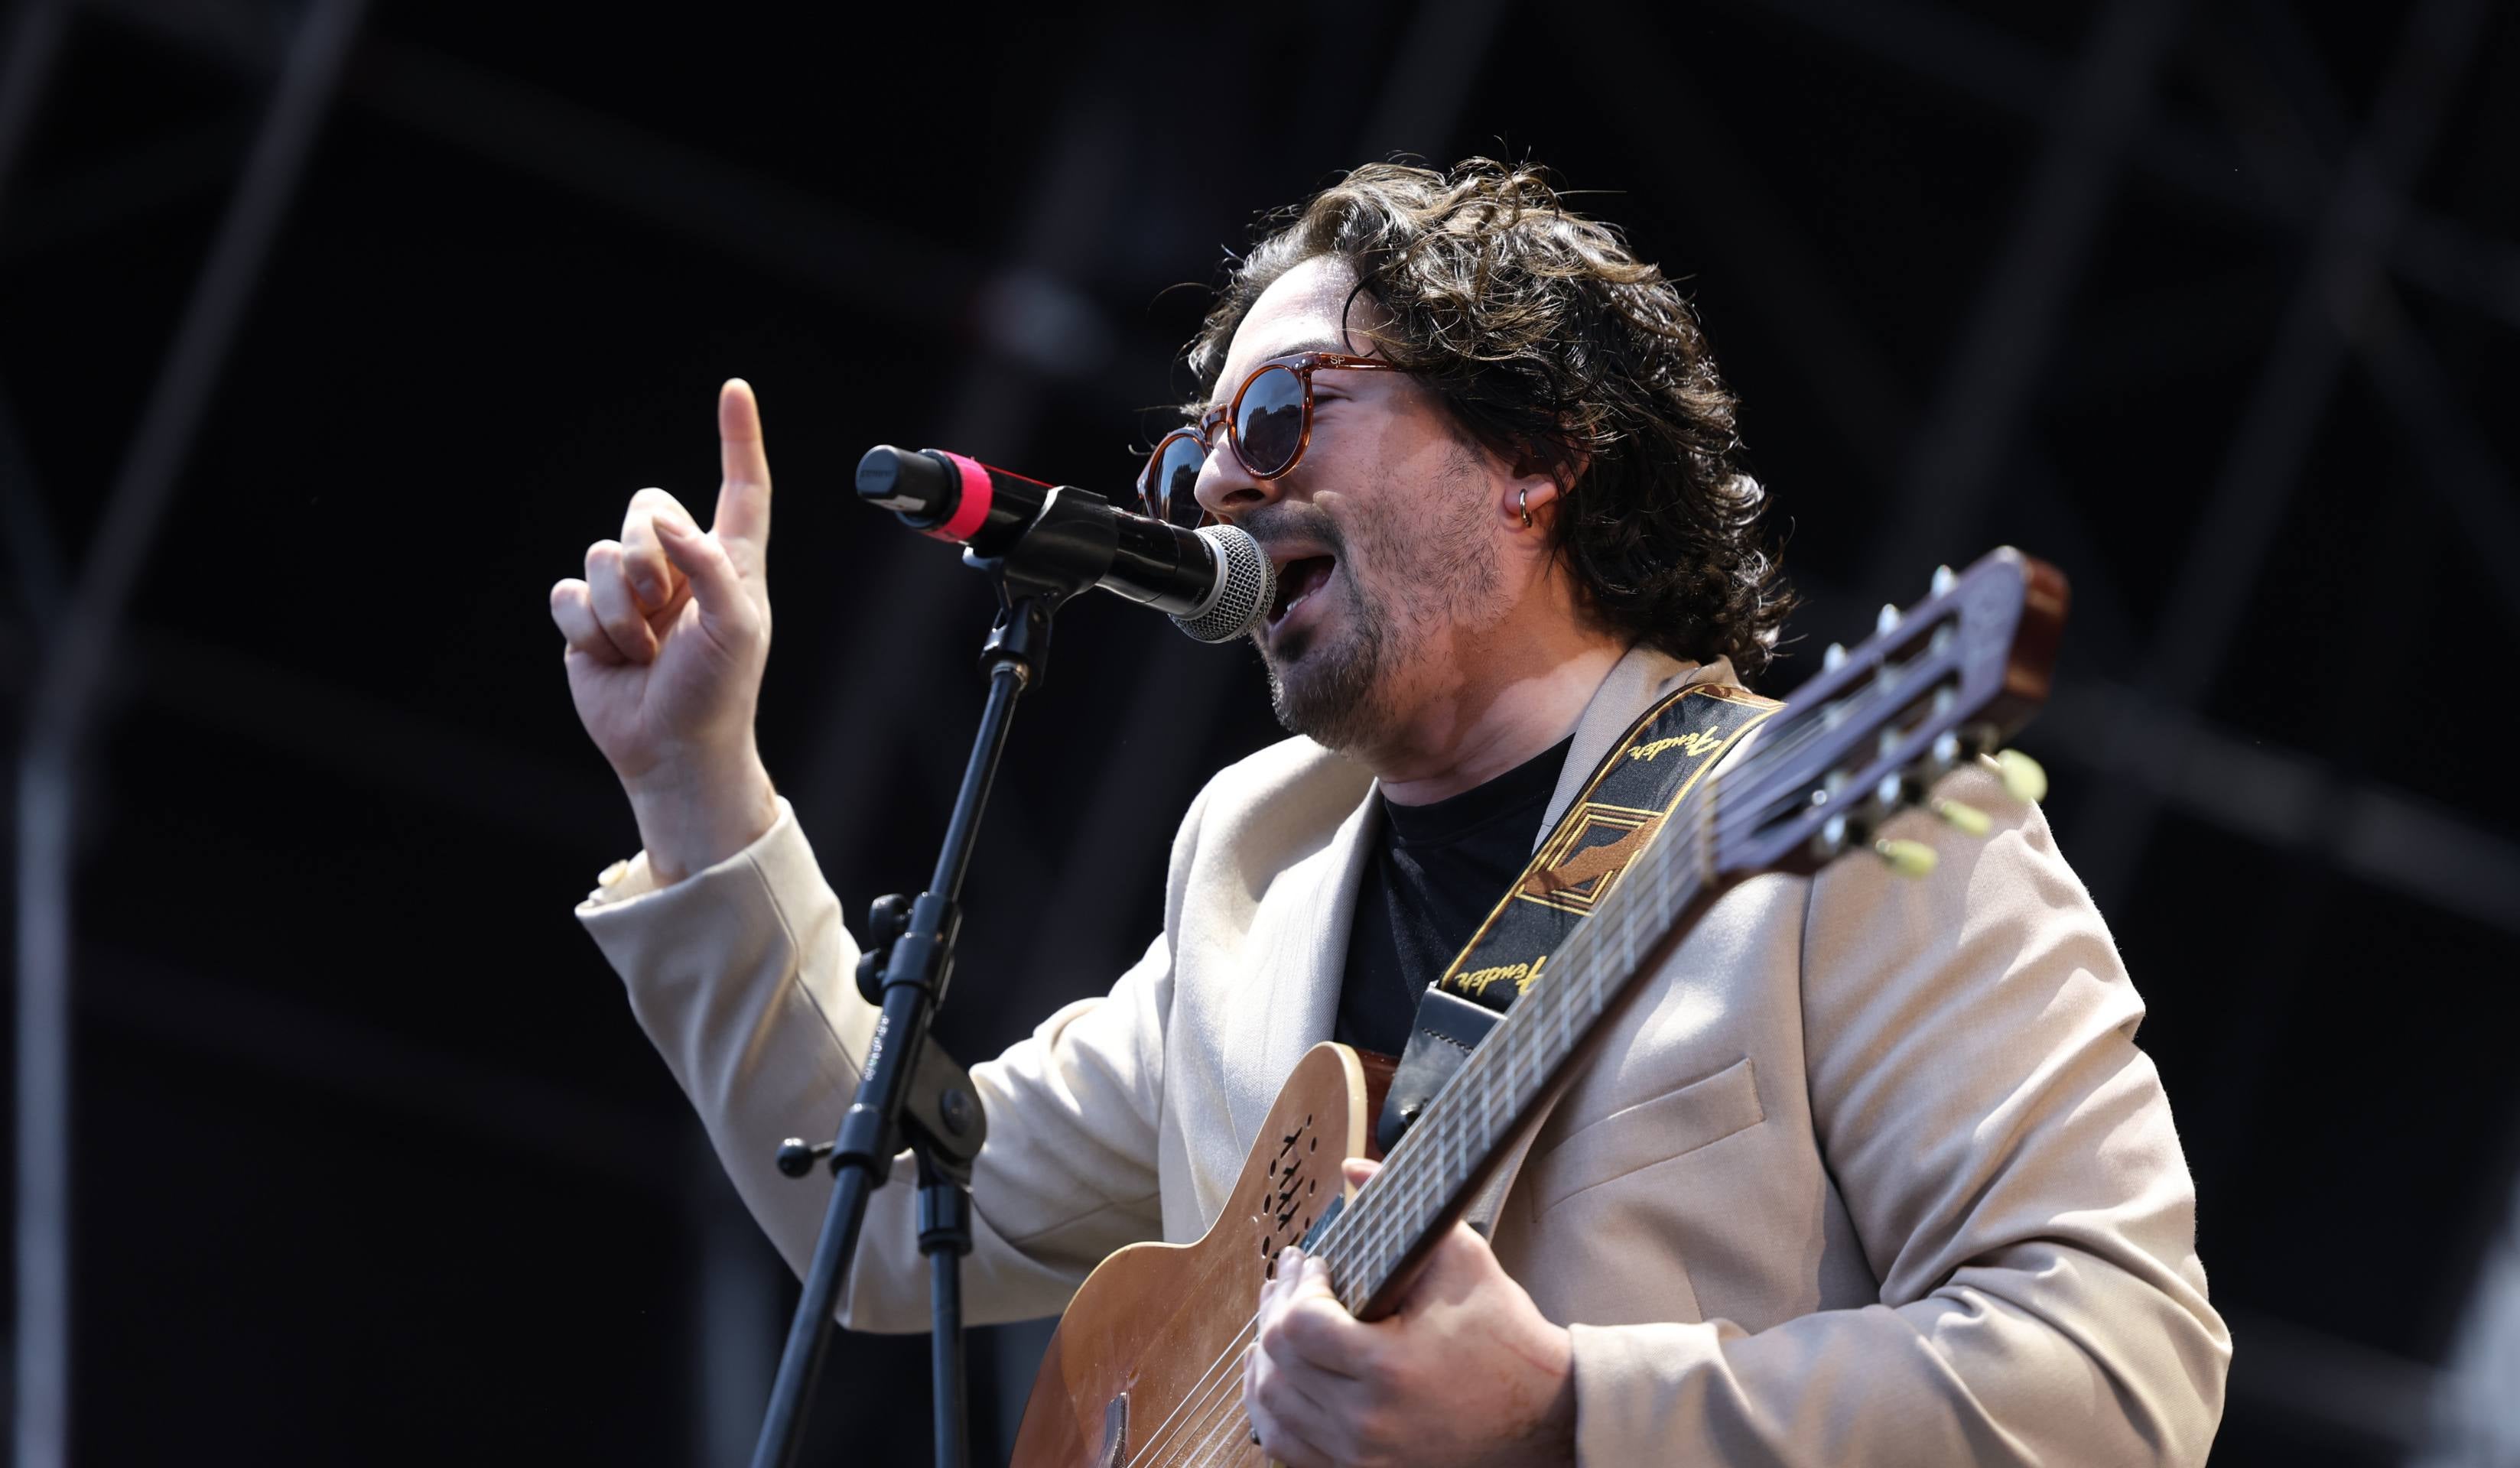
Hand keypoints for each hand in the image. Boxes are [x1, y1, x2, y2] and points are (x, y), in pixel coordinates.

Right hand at [550, 380, 777, 881]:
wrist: (672, 750)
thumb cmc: (718, 692)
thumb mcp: (736, 627)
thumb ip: (709, 565)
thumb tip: (664, 524)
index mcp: (729, 561)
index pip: (740, 488)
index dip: (738, 440)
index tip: (735, 391)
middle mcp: (679, 565)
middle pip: (645, 509)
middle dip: (647, 560)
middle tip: (663, 614)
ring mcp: (629, 591)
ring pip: (599, 556)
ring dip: (619, 610)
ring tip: (643, 650)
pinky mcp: (588, 619)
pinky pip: (567, 595)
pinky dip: (588, 629)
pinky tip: (612, 659)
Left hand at [1244, 1159, 1574, 1467]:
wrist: (1539, 1414)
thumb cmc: (1503, 1332)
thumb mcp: (1463, 1259)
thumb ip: (1402, 1209)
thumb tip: (1351, 1166)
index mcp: (1391, 1368)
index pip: (1301, 1326)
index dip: (1297, 1285)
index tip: (1315, 1263)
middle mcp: (1368, 1421)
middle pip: (1278, 1361)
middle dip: (1275, 1307)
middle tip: (1290, 1275)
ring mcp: (1360, 1456)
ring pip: (1271, 1404)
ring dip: (1265, 1355)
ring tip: (1275, 1317)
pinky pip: (1284, 1444)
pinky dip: (1271, 1406)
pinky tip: (1276, 1372)